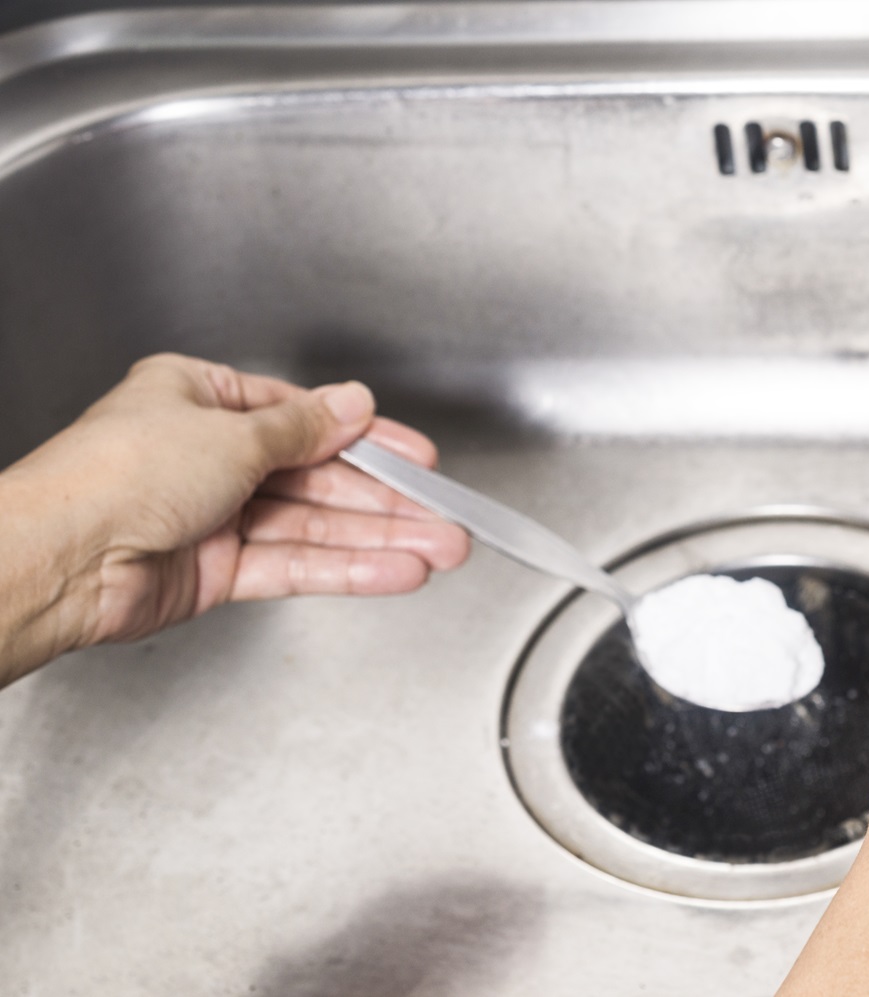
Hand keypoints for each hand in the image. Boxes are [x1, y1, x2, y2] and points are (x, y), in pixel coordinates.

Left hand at [0, 353, 467, 681]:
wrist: (61, 558)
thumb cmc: (116, 475)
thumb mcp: (231, 432)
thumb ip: (304, 428)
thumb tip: (352, 405)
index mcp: (202, 401)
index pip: (305, 419)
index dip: (368, 440)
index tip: (418, 458)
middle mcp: (210, 458)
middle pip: (318, 478)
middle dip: (387, 501)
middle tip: (444, 515)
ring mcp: (215, 516)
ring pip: (315, 527)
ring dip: (380, 539)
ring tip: (439, 549)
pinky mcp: (218, 571)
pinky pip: (296, 566)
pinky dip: (347, 569)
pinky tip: (394, 570)